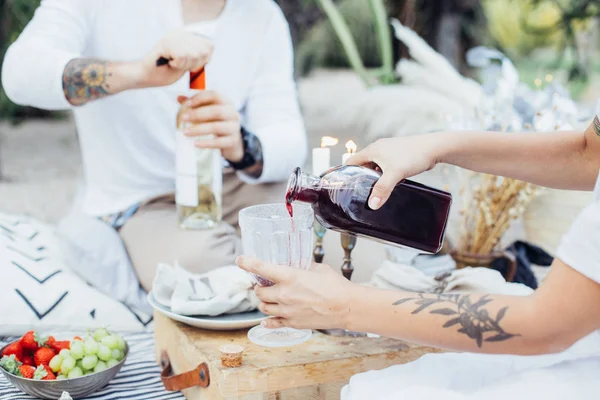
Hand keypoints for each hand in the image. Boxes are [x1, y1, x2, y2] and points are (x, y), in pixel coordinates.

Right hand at [137, 30, 212, 87]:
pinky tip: (168, 63)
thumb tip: (210, 48)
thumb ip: (199, 55)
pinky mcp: (167, 41)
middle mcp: (181, 32)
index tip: (189, 65)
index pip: (210, 46)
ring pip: (194, 55)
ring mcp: (173, 36)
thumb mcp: (188, 64)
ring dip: (184, 65)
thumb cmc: (165, 72)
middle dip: (194, 64)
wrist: (145, 76)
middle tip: (178, 65)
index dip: (203, 60)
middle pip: (204, 52)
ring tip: (172, 64)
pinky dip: (177, 65)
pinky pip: (183, 57)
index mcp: (187, 36)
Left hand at [177, 91, 243, 162]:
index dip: (200, 98)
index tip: (186, 104)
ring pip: (217, 127)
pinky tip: (195, 143)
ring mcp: (234, 128)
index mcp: (226, 103)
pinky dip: (206, 143)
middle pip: (217, 111)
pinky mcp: (233, 141)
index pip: (215, 95)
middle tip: (183, 118)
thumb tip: (179, 98)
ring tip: (185, 132)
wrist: (232, 140)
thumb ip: (196, 104)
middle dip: (198, 114)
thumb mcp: (209, 111)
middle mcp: (233, 113)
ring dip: (199, 129)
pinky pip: (219, 142)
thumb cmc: (218, 122)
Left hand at [236, 257, 355, 329]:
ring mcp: (287, 310)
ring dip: (263, 302)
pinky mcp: (293, 323)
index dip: (247, 263)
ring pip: (264, 307)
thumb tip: (297, 266)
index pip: (261, 268)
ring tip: (268, 299)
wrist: (346, 306)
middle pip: (259, 292)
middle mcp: (284, 294)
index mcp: (290, 277)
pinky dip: (268, 320)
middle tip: (262, 284)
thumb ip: (303, 267)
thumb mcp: (317, 268)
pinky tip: (267, 319)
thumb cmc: (336, 286)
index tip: (240, 260)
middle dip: (259, 287)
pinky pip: (273, 322)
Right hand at [346, 135, 440, 209]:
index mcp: (373, 149)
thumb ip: (383, 189)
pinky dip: (384, 174)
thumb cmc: (414, 155)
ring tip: (373, 190)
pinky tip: (389, 184)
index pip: (351, 161)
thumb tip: (372, 204)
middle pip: (362, 164)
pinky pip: (385, 166)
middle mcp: (379, 148)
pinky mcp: (398, 155)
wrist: (434, 148)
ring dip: (374, 177)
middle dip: (360, 177)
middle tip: (358, 192)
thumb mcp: (395, 174)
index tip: (342, 185)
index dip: (345, 173)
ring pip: (375, 165)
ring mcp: (389, 151)